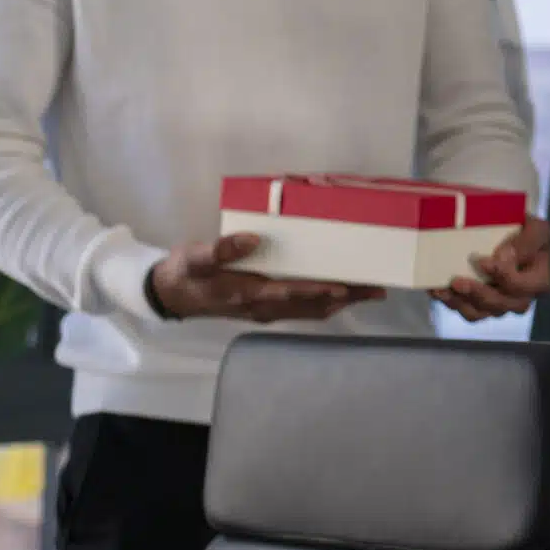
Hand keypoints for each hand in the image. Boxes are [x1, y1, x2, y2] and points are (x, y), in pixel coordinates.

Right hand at [148, 233, 382, 322]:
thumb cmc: (186, 273)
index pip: (289, 293)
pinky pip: (304, 309)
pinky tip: (343, 295)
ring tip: (371, 292)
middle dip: (345, 298)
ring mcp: (266, 310)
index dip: (318, 291)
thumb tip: (251, 239)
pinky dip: (327, 302)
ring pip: (311, 310)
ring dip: (342, 302)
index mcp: (247, 293)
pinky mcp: (267, 308)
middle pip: (311, 305)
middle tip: (378, 289)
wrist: (172, 294)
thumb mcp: (196, 258)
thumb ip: (221, 250)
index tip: (345, 287)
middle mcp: (262, 307)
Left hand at [433, 216, 549, 320]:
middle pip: (500, 305)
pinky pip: (466, 311)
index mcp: (538, 281)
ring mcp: (500, 304)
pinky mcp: (482, 305)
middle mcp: (521, 298)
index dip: (501, 277)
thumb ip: (527, 241)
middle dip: (476, 294)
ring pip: (480, 313)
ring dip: (459, 302)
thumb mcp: (536, 229)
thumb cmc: (527, 232)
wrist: (514, 236)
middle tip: (456, 281)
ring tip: (443, 289)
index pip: (520, 286)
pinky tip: (438, 290)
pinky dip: (451, 302)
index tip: (482, 261)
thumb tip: (502, 255)